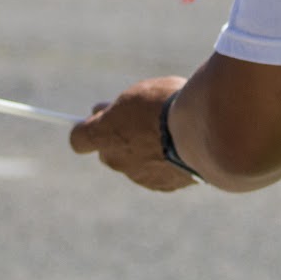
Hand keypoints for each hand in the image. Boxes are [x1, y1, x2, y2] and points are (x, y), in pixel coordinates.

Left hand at [69, 75, 196, 191]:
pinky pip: (159, 172)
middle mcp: (115, 159)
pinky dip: (166, 162)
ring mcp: (138, 176)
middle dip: (120, 140)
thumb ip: (118, 107)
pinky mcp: (162, 186)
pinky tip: (183, 146)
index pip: (78, 138)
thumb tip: (101, 111)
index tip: (101, 117)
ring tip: (171, 131)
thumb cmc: (168, 103)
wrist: (202, 130)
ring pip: (135, 164)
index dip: (88, 129)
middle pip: (108, 152)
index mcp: (103, 134)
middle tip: (140, 121)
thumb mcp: (138, 93)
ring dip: (146, 151)